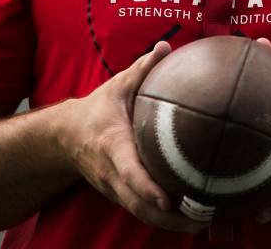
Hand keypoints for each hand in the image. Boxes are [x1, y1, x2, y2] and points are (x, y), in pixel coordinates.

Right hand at [60, 41, 205, 233]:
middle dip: (169, 217)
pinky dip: (164, 221)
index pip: (129, 170)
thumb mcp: (117, 85)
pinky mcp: (120, 195)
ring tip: (204, 221)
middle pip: (138, 204)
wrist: (66, 136)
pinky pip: (141, 212)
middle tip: (203, 216)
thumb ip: (142, 68)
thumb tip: (166, 46)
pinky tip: (191, 218)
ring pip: (141, 214)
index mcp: (112, 144)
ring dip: (171, 224)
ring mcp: (114, 188)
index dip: (147, 187)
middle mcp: (112, 173)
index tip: (168, 199)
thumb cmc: (99, 108)